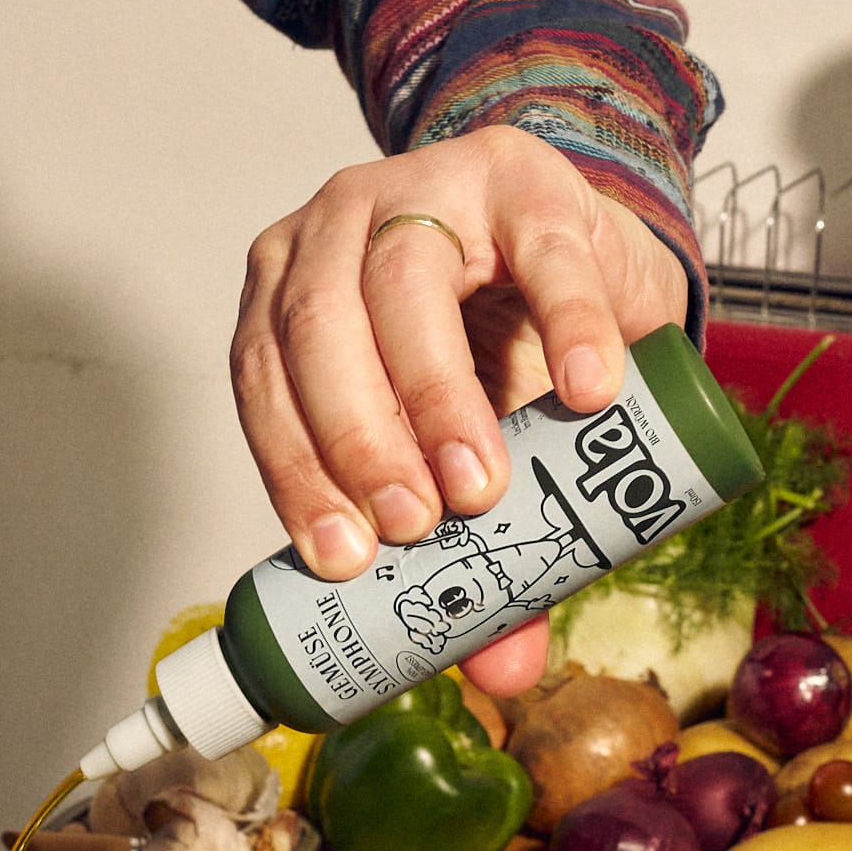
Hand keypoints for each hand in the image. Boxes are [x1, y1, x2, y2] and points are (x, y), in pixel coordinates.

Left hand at [230, 127, 689, 697]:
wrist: (575, 238)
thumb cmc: (496, 344)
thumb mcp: (469, 442)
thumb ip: (470, 544)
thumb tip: (497, 671)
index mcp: (294, 292)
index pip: (262, 381)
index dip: (293, 470)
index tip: (346, 559)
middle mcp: (338, 227)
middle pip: (319, 330)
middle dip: (358, 440)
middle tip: (417, 527)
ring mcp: (429, 188)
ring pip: (404, 286)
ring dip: (438, 397)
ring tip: (483, 489)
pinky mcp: (528, 179)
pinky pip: (541, 251)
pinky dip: (566, 325)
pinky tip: (588, 394)